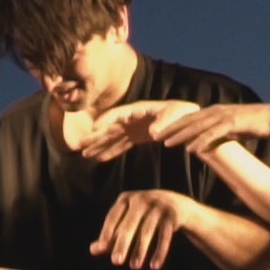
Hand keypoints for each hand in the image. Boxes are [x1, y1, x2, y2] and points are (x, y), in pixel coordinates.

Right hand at [80, 100, 201, 160]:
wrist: (189, 117)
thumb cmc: (183, 114)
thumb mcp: (176, 115)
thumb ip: (165, 123)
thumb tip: (153, 133)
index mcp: (138, 110)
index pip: (117, 115)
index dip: (105, 121)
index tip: (94, 130)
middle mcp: (132, 118)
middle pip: (109, 127)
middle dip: (95, 137)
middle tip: (80, 146)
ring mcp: (133, 128)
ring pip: (112, 137)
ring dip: (99, 146)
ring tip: (85, 155)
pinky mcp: (137, 137)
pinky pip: (121, 145)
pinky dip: (111, 152)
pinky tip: (101, 159)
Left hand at [90, 190, 200, 269]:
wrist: (176, 204)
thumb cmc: (144, 215)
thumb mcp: (127, 220)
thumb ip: (111, 234)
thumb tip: (93, 250)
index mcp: (126, 199)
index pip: (113, 217)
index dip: (107, 232)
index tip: (102, 249)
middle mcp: (142, 200)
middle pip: (129, 225)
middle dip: (123, 244)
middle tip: (116, 262)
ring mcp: (158, 206)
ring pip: (147, 231)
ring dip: (140, 250)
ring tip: (134, 266)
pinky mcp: (172, 215)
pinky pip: (165, 236)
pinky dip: (160, 252)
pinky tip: (154, 266)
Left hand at [157, 103, 269, 154]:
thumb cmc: (254, 124)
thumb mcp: (231, 129)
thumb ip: (217, 134)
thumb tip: (205, 144)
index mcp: (214, 112)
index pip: (189, 118)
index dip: (172, 125)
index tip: (158, 132)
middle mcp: (216, 111)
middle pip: (187, 120)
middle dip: (169, 128)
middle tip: (152, 136)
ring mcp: (223, 117)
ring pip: (196, 127)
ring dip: (180, 135)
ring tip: (165, 143)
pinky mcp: (232, 124)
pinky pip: (212, 134)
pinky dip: (200, 141)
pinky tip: (190, 150)